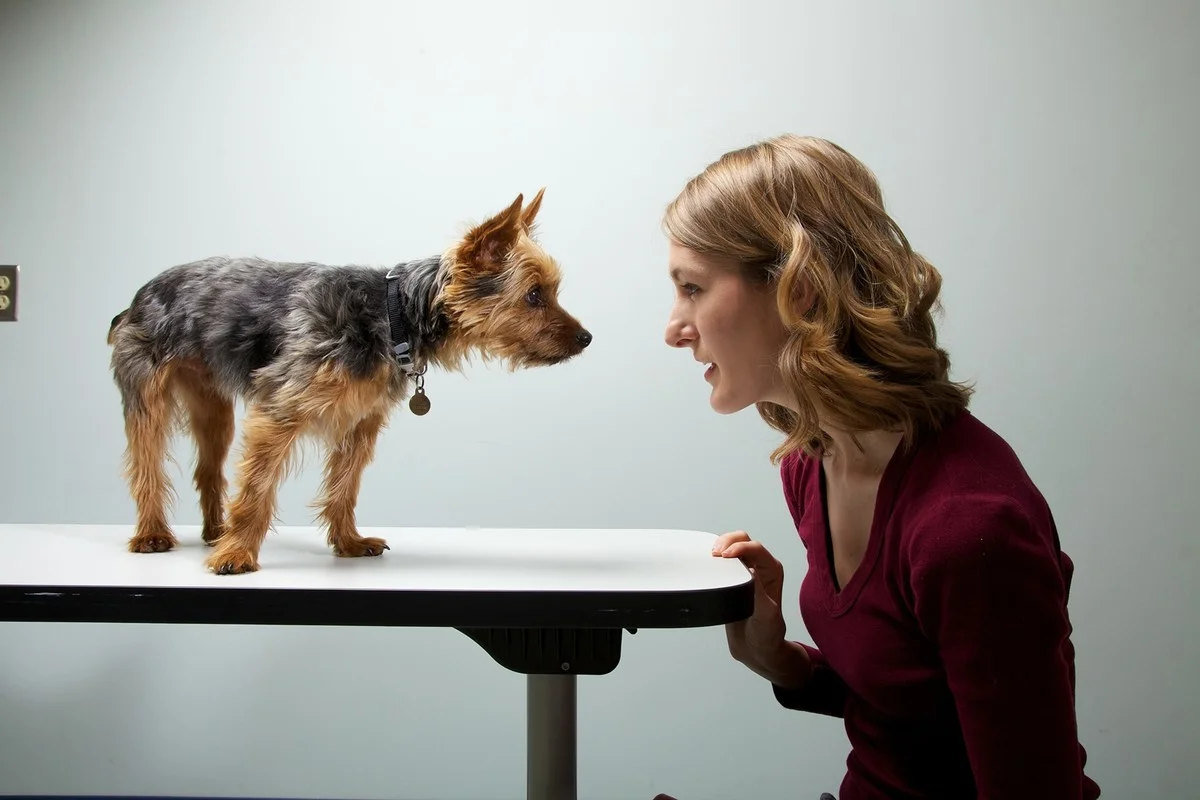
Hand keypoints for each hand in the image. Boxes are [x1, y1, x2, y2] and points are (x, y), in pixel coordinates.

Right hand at [711, 530, 788, 672]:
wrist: (756, 649)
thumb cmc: (766, 634)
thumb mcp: (766, 615)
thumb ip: (759, 594)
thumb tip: (750, 571)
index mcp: (771, 571)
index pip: (756, 549)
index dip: (739, 548)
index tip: (724, 556)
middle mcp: (760, 567)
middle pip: (743, 539)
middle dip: (728, 541)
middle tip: (715, 553)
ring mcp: (745, 572)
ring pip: (732, 545)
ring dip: (720, 545)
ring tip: (711, 555)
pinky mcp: (732, 578)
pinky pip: (723, 559)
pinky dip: (714, 556)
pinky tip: (708, 561)